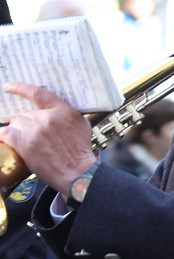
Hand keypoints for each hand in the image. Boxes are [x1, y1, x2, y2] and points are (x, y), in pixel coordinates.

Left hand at [0, 83, 95, 197]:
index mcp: (62, 110)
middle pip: (25, 113)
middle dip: (28, 122)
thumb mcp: (81, 124)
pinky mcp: (24, 143)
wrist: (77, 171)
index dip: (20, 88)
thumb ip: (65, 113)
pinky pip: (5, 134)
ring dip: (19, 131)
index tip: (9, 87)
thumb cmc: (80, 150)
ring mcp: (34, 130)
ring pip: (16, 123)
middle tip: (35, 135)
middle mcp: (47, 118)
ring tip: (28, 142)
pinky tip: (8, 140)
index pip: (38, 93)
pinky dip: (5, 136)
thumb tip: (51, 109)